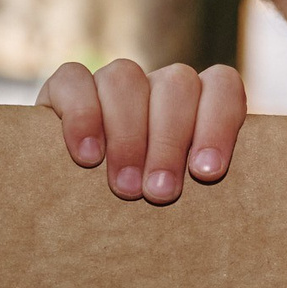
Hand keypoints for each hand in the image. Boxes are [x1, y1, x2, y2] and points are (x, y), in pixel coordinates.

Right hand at [39, 59, 245, 203]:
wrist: (75, 210)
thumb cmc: (146, 205)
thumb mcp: (177, 195)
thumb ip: (199, 186)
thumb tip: (216, 202)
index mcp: (197, 102)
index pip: (221, 86)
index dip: (219, 123)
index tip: (207, 172)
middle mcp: (157, 85)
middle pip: (176, 84)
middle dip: (170, 141)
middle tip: (160, 193)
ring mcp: (111, 82)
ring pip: (125, 77)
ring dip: (128, 135)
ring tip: (125, 187)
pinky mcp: (65, 88)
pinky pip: (73, 79)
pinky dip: (81, 115)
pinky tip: (87, 156)